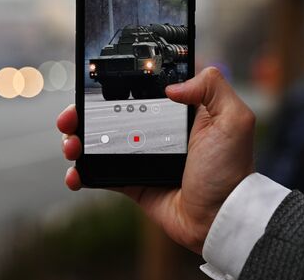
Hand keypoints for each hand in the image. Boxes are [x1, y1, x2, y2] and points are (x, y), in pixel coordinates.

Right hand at [56, 67, 254, 252]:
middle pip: (110, 116)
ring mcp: (141, 157)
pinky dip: (82, 174)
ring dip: (77, 141)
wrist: (220, 217)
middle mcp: (155, 132)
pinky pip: (101, 175)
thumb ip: (212, 87)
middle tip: (70, 119)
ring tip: (71, 145)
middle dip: (84, 114)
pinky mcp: (132, 181)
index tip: (92, 87)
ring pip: (100, 143)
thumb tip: (173, 85)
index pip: (137, 93)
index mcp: (176, 114)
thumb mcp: (233, 119)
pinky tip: (75, 174)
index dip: (113, 88)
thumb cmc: (229, 170)